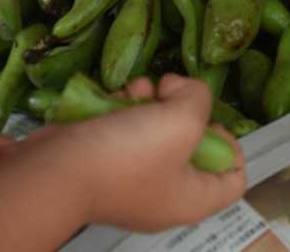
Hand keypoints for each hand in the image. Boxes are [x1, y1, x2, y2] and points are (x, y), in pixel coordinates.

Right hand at [53, 75, 245, 232]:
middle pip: (194, 149)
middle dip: (183, 111)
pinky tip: (119, 95)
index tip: (212, 121)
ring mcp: (132, 180)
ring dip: (152, 102)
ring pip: (157, 131)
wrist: (55, 172)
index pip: (234, 179)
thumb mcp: (182, 119)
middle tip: (173, 95)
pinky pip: (126, 131)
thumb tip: (182, 90)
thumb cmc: (126, 155)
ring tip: (142, 90)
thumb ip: (199, 98)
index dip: (232, 146)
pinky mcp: (105, 163)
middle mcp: (164, 194)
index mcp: (191, 199)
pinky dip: (126, 109)